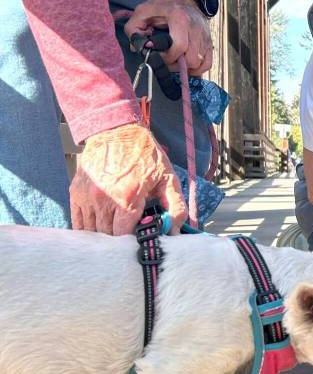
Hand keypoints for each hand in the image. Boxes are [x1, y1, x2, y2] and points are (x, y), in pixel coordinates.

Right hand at [70, 123, 185, 234]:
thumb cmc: (146, 156)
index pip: (123, 236)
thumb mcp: (168, 179)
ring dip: (104, 234)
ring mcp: (86, 197)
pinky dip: (88, 228)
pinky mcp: (75, 193)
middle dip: (119, 239)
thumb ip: (175, 207)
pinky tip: (101, 226)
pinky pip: (78, 222)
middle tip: (131, 235)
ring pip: (91, 231)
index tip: (141, 238)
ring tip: (117, 229)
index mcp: (127, 198)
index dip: (133, 241)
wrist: (117, 132)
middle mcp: (103, 200)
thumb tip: (175, 232)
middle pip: (107, 235)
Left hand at [124, 0, 212, 75]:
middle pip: (191, 59)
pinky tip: (187, 66)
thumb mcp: (143, 11)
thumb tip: (136, 48)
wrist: (185, 0)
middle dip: (176, 65)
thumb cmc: (163, 7)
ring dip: (185, 68)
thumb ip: (133, 28)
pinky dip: (197, 69)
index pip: (179, 47)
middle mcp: (196, 28)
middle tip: (167, 60)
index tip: (159, 56)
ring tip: (175, 61)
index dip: (168, 57)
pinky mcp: (209, 43)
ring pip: (199, 63)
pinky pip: (207, 64)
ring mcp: (204, 36)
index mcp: (180, 18)